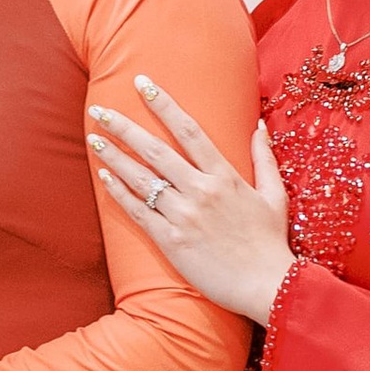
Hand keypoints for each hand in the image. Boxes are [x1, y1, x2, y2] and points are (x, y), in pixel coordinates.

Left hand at [88, 78, 293, 325]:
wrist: (267, 286)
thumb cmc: (271, 243)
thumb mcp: (275, 195)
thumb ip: (264, 158)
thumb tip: (258, 126)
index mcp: (225, 176)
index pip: (189, 130)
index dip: (164, 104)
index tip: (143, 84)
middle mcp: (201, 191)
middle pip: (156, 150)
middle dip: (124, 127)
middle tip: (100, 110)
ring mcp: (184, 215)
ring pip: (141, 179)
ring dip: (114, 156)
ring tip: (94, 139)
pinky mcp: (171, 240)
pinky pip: (138, 211)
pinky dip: (119, 192)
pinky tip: (104, 176)